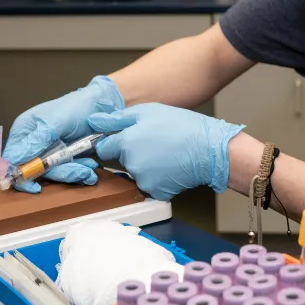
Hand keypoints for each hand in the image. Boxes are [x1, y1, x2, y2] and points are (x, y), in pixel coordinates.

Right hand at [3, 75, 123, 192]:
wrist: (101, 106)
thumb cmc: (76, 107)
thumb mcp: (54, 123)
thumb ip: (36, 141)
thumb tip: (13, 160)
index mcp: (24, 131)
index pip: (12, 159)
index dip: (19, 174)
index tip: (34, 186)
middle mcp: (33, 143)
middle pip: (35, 170)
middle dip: (59, 173)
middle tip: (79, 171)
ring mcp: (49, 151)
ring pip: (54, 173)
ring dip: (72, 172)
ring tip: (89, 167)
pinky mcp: (64, 157)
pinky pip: (67, 170)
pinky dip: (80, 170)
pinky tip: (91, 164)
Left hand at [87, 103, 244, 200]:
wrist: (210, 149)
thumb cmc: (182, 127)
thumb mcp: (148, 112)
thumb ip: (117, 118)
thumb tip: (94, 121)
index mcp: (126, 143)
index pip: (104, 148)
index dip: (114, 142)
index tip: (127, 138)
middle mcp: (131, 164)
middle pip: (121, 161)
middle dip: (133, 152)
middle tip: (155, 141)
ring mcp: (144, 181)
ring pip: (136, 173)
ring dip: (146, 165)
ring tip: (166, 153)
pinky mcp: (157, 192)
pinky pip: (150, 185)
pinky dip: (158, 178)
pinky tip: (171, 166)